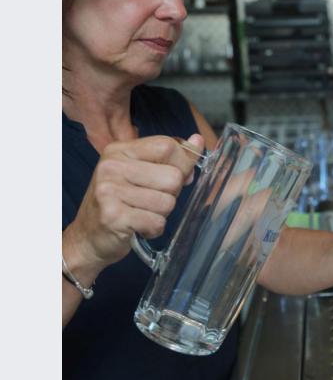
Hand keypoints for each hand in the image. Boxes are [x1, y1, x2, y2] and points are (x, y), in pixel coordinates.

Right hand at [65, 134, 203, 269]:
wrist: (86, 238)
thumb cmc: (118, 203)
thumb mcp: (139, 172)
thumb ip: (169, 157)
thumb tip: (198, 141)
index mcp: (119, 150)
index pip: (169, 146)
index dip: (183, 163)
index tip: (177, 175)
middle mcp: (111, 167)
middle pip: (173, 176)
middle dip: (172, 194)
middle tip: (151, 201)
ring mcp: (110, 191)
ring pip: (168, 202)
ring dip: (162, 214)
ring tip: (142, 214)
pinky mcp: (113, 217)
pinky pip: (157, 222)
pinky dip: (153, 229)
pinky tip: (138, 227)